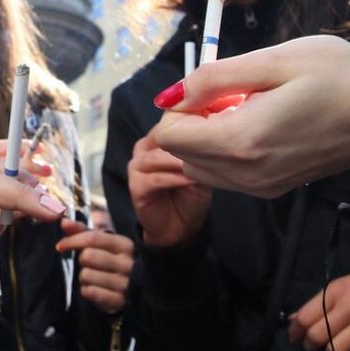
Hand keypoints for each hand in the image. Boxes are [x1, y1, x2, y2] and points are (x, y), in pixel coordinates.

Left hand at [56, 219, 134, 313]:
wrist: (131, 291)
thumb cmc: (110, 261)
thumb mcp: (101, 244)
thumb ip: (82, 231)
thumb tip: (64, 221)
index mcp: (125, 245)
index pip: (93, 238)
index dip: (73, 240)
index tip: (60, 246)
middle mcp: (128, 263)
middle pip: (88, 256)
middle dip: (82, 261)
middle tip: (89, 265)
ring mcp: (126, 283)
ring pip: (86, 275)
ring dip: (84, 278)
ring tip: (94, 278)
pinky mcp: (120, 301)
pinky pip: (90, 292)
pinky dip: (87, 291)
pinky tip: (95, 289)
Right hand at [127, 133, 211, 247]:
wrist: (179, 229)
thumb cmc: (190, 195)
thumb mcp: (199, 168)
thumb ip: (199, 150)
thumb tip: (214, 132)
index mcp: (156, 140)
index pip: (167, 122)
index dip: (187, 122)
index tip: (211, 126)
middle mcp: (143, 150)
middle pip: (160, 136)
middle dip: (183, 140)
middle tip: (207, 143)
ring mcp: (136, 168)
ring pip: (157, 158)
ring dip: (180, 161)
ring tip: (200, 164)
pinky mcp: (136, 187)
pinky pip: (156, 178)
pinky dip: (175, 178)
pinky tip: (191, 179)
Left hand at [154, 36, 349, 197]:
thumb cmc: (339, 74)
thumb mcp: (274, 60)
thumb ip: (215, 78)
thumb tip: (169, 95)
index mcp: (242, 141)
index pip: (169, 136)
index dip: (179, 105)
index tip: (212, 86)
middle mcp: (247, 174)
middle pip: (181, 155)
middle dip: (191, 122)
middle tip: (231, 93)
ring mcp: (262, 187)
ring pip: (200, 168)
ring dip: (207, 138)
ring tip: (247, 107)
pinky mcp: (275, 189)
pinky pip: (226, 176)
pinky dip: (226, 152)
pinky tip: (259, 124)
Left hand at [288, 253, 349, 350]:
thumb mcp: (343, 283)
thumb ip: (320, 301)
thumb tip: (295, 318)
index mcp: (336, 292)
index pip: (304, 317)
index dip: (295, 332)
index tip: (295, 338)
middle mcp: (349, 308)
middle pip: (317, 336)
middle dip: (310, 345)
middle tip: (312, 346)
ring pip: (335, 350)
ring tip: (332, 350)